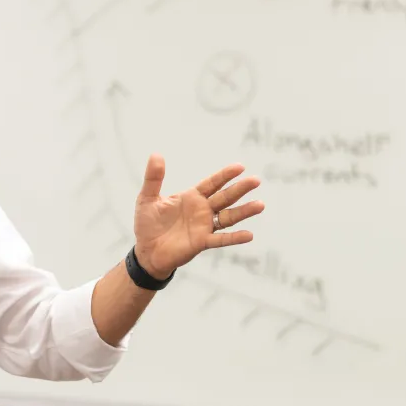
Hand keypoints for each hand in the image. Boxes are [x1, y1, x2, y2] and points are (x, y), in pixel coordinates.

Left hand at [132, 154, 263, 278]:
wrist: (145, 251)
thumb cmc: (147, 224)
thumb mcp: (147, 198)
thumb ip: (153, 178)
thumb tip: (156, 155)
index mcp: (191, 197)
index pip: (212, 183)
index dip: (225, 175)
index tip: (240, 167)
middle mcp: (202, 210)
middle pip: (225, 197)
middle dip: (240, 189)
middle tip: (256, 180)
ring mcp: (204, 227)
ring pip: (228, 217)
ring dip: (244, 212)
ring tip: (260, 205)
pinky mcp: (201, 243)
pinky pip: (220, 240)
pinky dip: (234, 238)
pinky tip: (249, 235)